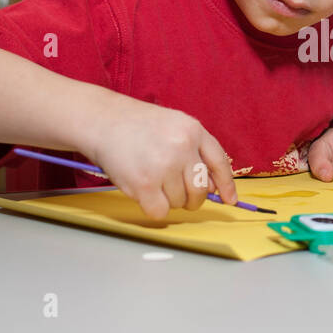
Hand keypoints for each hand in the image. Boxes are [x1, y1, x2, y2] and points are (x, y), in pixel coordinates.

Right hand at [85, 95, 236, 218]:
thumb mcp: (175, 125)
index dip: (226, 185)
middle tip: (175, 191)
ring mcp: (163, 165)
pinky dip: (153, 208)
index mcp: (193, 130)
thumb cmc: (139, 126)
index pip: (219, 163)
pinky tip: (143, 191)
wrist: (103, 121)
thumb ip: (196, 150)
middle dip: (191, 198)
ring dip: (167, 198)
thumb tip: (214, 188)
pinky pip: (160, 212)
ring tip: (151, 178)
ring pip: (179, 202)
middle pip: (200, 190)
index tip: (229, 200)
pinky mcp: (144, 184)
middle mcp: (181, 146)